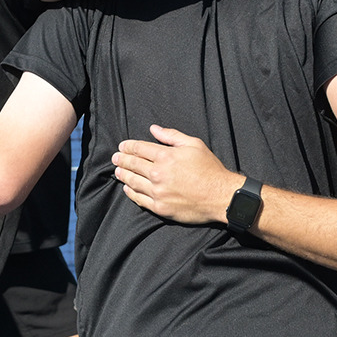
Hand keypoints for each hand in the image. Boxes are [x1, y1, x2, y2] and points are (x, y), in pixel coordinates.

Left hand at [112, 126, 241, 223]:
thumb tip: (154, 129)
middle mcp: (158, 174)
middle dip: (121, 160)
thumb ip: (171, 136)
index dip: (128, 146)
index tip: (122, 146)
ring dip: (123, 175)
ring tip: (118, 171)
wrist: (220, 196)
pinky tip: (127, 189)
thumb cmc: (210, 169)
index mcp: (165, 156)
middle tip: (115, 158)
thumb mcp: (194, 145)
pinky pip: (139, 199)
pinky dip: (131, 193)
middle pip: (133, 164)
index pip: (139, 148)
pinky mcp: (160, 207)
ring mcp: (158, 192)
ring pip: (133, 182)